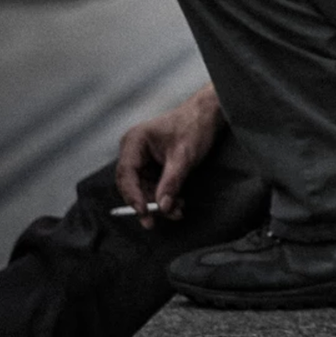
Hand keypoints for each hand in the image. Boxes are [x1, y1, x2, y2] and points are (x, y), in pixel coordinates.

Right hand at [115, 85, 222, 228]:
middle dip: (146, 203)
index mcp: (134, 141)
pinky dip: (164, 195)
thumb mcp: (184, 157)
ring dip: (158, 201)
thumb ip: (171, 182)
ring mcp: (142, 157)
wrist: (209, 114)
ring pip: (143, 187)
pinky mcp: (153, 164)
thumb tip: (162, 206)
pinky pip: (153, 184)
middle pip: (132, 184)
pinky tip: (177, 204)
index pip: (126, 174)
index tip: (144, 212)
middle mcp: (133, 150)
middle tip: (153, 222)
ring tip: (176, 212)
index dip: (133, 196)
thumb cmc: (195, 126)